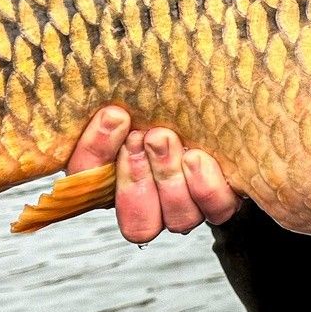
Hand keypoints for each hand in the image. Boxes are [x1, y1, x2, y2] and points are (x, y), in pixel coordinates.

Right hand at [65, 106, 239, 243]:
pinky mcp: (221, 200)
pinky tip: (197, 157)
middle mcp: (151, 201)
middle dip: (136, 176)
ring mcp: (187, 206)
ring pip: (177, 219)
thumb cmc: (169, 91)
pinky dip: (205, 186)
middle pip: (137, 222)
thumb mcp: (136, 93)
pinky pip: (217, 210)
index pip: (89, 182)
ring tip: (168, 139)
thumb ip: (115, 106)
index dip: (97, 156)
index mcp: (113, 176)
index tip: (115, 117)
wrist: (220, 88)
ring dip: (168, 179)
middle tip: (145, 137)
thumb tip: (110, 111)